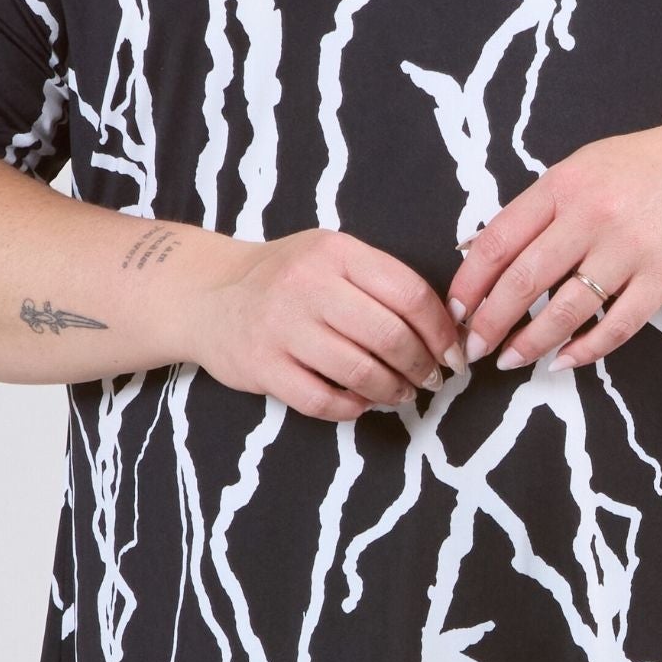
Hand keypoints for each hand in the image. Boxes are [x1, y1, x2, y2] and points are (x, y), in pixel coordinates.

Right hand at [186, 229, 465, 420]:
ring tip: (402, 394)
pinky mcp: (262, 367)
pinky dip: (353, 408)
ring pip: (360, 372)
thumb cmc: (286, 279)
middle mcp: (307, 286)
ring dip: (392, 391)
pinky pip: (323, 401)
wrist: (209, 295)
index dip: (441, 331)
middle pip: (389, 336)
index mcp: (335, 253)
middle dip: (422, 366)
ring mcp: (282, 328)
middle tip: (431, 379)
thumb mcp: (330, 258)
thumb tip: (445, 327)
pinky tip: (362, 403)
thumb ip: (380, 281)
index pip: (408, 294)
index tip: (453, 353)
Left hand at [447, 114, 661, 371]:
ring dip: (531, 343)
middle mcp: (592, 213)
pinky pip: (615, 324)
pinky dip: (585, 349)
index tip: (456, 310)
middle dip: (490, 322)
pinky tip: (564, 360)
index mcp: (564, 184)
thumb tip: (481, 249)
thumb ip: (541, 207)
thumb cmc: (649, 170)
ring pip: (565, 310)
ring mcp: (630, 247)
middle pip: (524, 280)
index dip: (471, 282)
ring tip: (510, 360)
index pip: (499, 239)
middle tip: (472, 349)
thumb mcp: (587, 169)